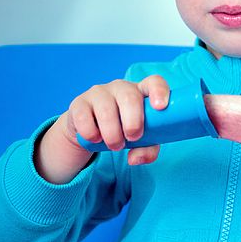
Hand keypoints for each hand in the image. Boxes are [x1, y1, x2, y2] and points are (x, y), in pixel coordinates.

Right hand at [36, 75, 168, 183]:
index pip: (154, 82)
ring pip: (106, 110)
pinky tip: (95, 138)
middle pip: (130, 97)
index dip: (159, 92)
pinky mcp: (79, 102)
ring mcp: (99, 92)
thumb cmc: (124, 131)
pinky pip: (83, 118)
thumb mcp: (141, 142)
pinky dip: (91, 133)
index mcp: (141, 92)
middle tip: (132, 138)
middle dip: (133, 123)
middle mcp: (121, 87)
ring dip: (112, 134)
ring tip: (114, 145)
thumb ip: (147, 151)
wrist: (91, 132)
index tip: (160, 107)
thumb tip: (135, 159)